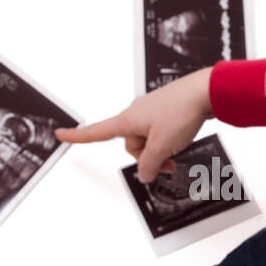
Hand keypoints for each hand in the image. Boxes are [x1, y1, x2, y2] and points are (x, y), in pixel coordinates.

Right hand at [54, 65, 213, 182]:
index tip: (60, 134)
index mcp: (127, 120)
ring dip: (161, 151)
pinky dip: (168, 141)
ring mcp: (151, 111)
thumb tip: (144, 174)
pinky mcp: (165, 111)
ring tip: (178, 149)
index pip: (96, 132)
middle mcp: (135, 113)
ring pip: (148, 141)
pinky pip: (160, 132)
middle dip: (149, 157)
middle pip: (132, 145)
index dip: (77, 136)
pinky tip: (182, 137)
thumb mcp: (162, 147)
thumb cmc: (181, 112)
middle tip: (169, 163)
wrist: (205, 91)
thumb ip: (149, 165)